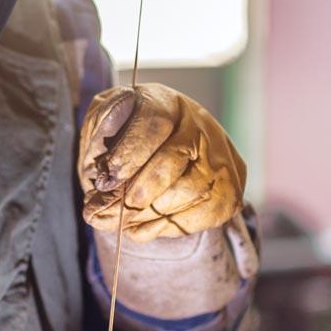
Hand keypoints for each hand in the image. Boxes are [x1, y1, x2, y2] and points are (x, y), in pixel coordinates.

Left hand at [78, 82, 245, 241]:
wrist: (167, 150)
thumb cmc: (128, 135)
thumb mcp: (105, 123)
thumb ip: (100, 132)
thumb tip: (105, 166)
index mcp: (166, 102)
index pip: (154, 126)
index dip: (127, 157)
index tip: (104, 182)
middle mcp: (201, 127)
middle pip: (172, 163)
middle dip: (134, 194)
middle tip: (103, 212)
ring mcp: (221, 159)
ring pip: (189, 192)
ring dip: (147, 215)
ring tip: (118, 222)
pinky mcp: (230, 191)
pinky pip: (204, 215)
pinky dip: (167, 228)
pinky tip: (139, 228)